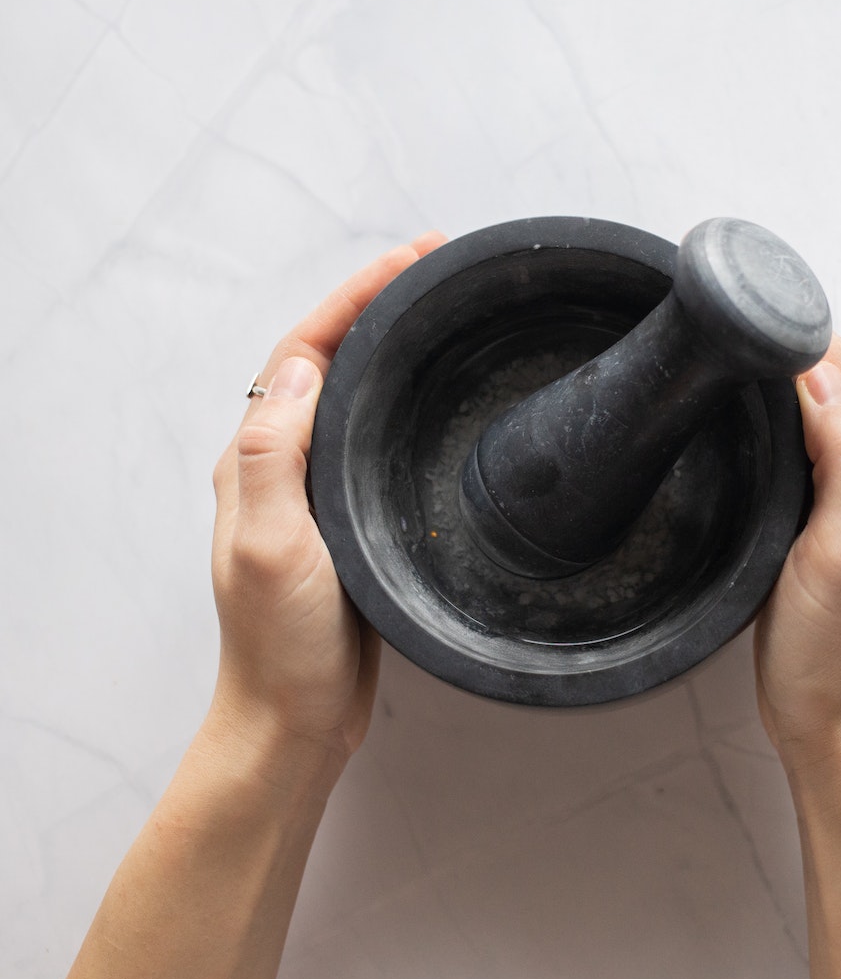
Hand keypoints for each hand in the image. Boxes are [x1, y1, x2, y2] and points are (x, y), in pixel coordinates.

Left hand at [210, 233, 445, 775]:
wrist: (296, 720)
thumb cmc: (282, 644)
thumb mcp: (273, 546)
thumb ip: (275, 455)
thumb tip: (303, 366)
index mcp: (257, 458)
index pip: (307, 351)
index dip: (357, 297)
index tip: (414, 259)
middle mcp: (282, 464)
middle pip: (331, 359)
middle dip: (380, 304)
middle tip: (440, 269)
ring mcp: (316, 491)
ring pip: (356, 395)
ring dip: (394, 345)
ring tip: (445, 313)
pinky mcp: (349, 520)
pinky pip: (375, 438)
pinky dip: (405, 400)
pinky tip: (440, 400)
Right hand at [754, 335, 840, 771]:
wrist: (831, 723)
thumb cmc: (837, 651)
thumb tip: (821, 376)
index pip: (839, 371)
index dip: (793, 331)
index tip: (741, 304)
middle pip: (825, 382)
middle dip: (778, 342)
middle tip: (714, 318)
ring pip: (805, 413)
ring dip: (769, 379)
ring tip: (716, 352)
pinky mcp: (812, 523)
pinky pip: (790, 451)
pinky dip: (763, 423)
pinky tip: (730, 423)